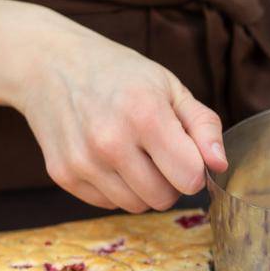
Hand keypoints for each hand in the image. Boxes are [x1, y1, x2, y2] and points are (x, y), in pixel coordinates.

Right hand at [0, 0, 225, 211]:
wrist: (49, 64)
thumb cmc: (118, 74)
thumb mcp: (169, 86)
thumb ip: (203, 127)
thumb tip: (220, 166)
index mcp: (144, 115)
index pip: (190, 179)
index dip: (194, 169)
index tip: (184, 152)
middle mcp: (110, 142)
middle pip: (164, 198)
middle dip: (169, 180)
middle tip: (156, 151)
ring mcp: (83, 161)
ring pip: (136, 206)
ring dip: (142, 187)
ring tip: (131, 152)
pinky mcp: (63, 175)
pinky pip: (107, 204)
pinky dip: (114, 187)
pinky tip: (106, 157)